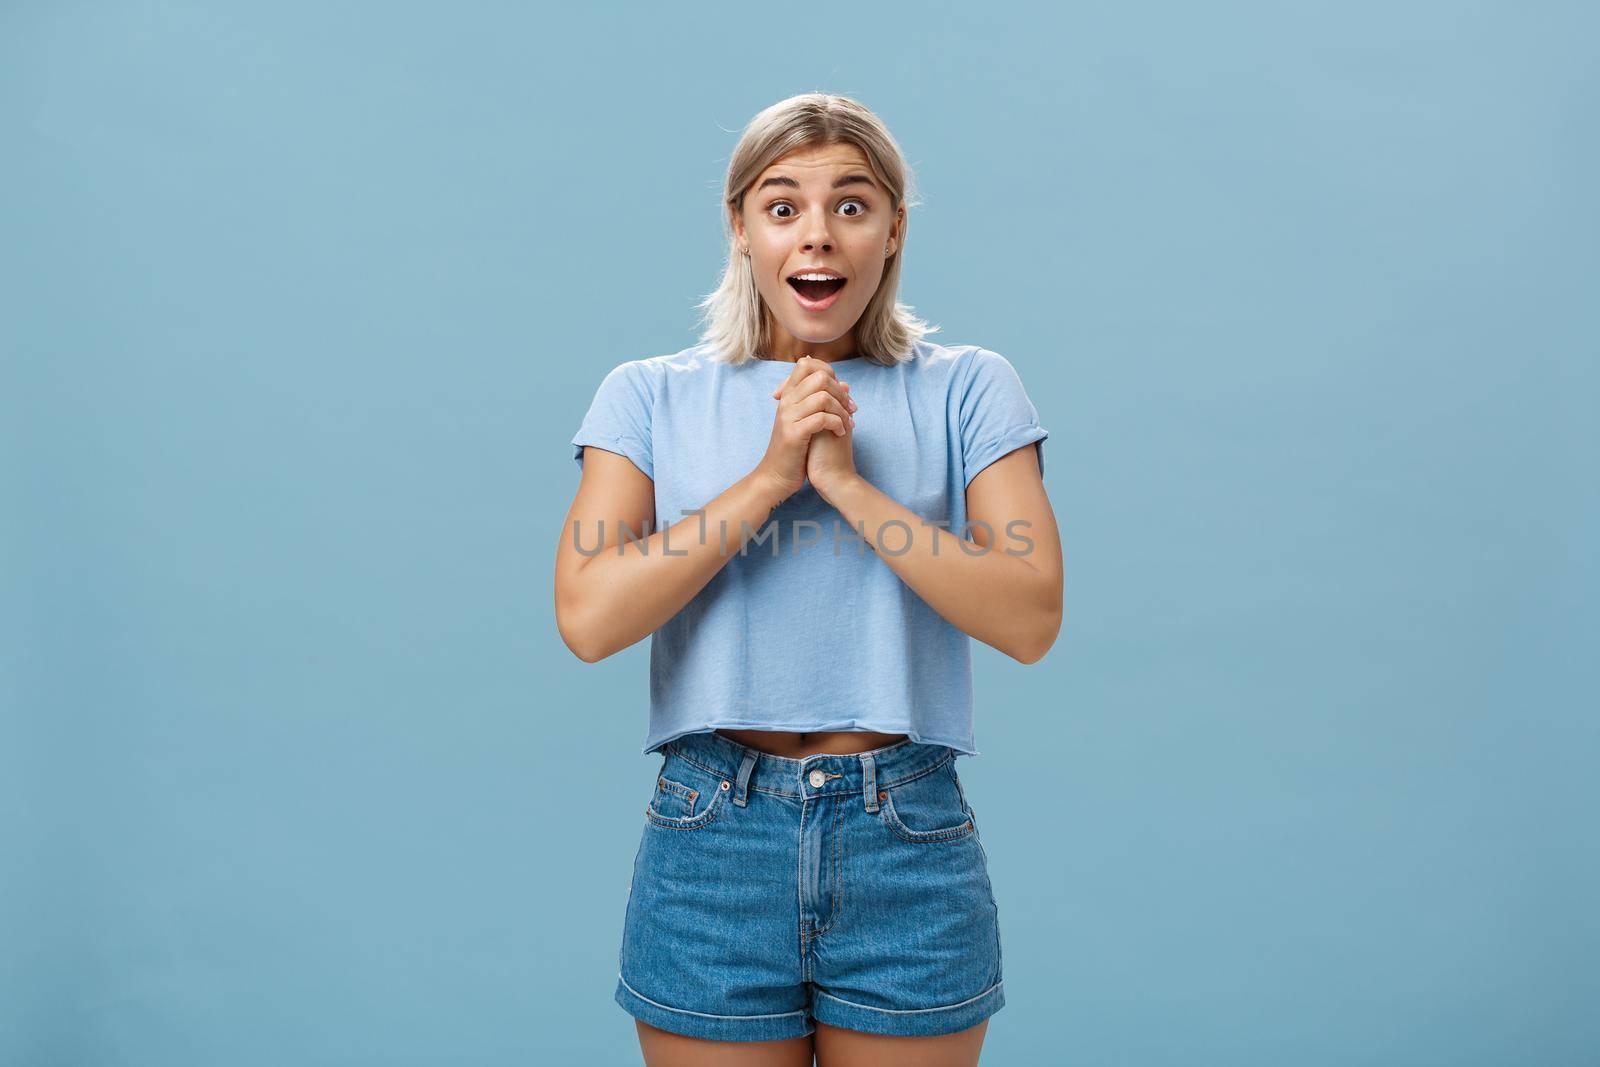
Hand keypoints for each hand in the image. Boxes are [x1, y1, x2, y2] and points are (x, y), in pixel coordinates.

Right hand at [753, 355, 856, 503]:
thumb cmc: (796, 449)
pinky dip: (837, 424)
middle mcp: (786, 402)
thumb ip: (822, 401)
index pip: (806, 364)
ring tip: (847, 424)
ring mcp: (788, 417)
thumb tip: (845, 383)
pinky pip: (821, 418)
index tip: (841, 393)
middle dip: (840, 393)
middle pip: (819, 377)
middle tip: (850, 410)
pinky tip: (840, 433)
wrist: (777, 477)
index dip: (828, 372)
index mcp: (788, 396)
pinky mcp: (794, 434)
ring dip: (841, 410)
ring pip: (823, 397)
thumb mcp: (808, 420)